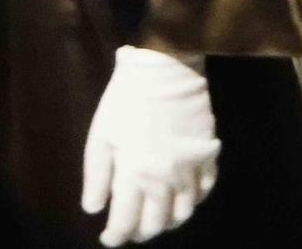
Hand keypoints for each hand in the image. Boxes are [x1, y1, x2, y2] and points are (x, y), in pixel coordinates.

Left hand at [82, 47, 218, 244]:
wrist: (167, 68)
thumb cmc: (126, 99)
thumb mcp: (101, 135)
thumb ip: (96, 176)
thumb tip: (93, 209)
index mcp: (134, 176)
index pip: (125, 223)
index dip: (115, 236)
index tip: (108, 238)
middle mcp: (165, 180)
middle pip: (155, 224)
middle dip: (140, 233)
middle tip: (130, 230)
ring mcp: (190, 168)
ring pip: (183, 213)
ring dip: (167, 223)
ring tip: (155, 219)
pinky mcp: (208, 154)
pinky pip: (204, 190)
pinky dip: (193, 202)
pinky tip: (183, 199)